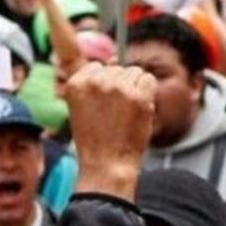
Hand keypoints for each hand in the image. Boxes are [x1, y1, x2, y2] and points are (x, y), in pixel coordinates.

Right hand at [64, 62, 154, 199]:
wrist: (106, 165)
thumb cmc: (95, 140)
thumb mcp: (81, 107)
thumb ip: (94, 82)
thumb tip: (115, 60)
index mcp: (76, 83)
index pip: (97, 66)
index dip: (104, 85)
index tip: (103, 104)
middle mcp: (96, 81)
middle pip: (117, 68)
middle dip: (121, 87)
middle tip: (115, 114)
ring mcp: (118, 87)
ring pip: (135, 72)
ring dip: (135, 90)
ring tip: (125, 113)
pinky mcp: (138, 96)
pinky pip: (149, 80)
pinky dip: (148, 93)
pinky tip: (138, 110)